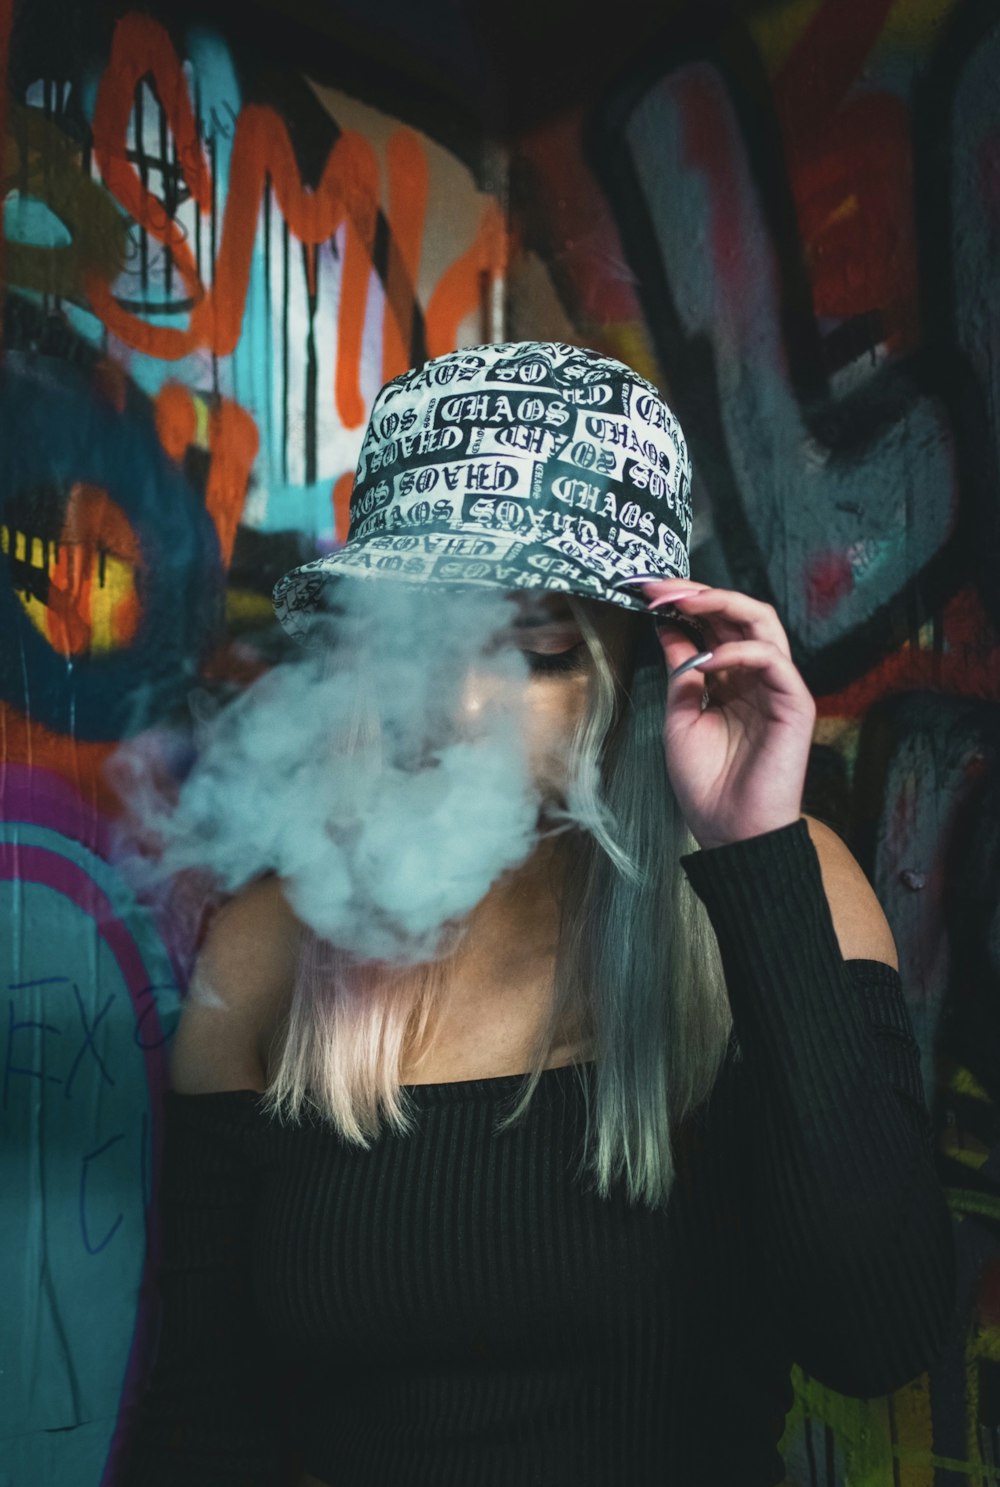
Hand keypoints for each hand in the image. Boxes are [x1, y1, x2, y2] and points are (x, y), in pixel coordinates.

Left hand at [621, 578, 816, 850]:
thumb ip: (681, 671)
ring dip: (719, 605)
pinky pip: (772, 660)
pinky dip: (738, 652)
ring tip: (682, 603)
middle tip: (659, 587)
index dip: (682, 602)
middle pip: (738, 612)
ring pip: (761, 622)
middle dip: (697, 592)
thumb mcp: (679, 715)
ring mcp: (778, 686)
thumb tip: (667, 626)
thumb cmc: (706, 782)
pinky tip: (708, 660)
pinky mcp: (795, 703)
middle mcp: (756, 674)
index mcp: (731, 676)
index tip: (644, 590)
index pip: (714, 623)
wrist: (728, 831)